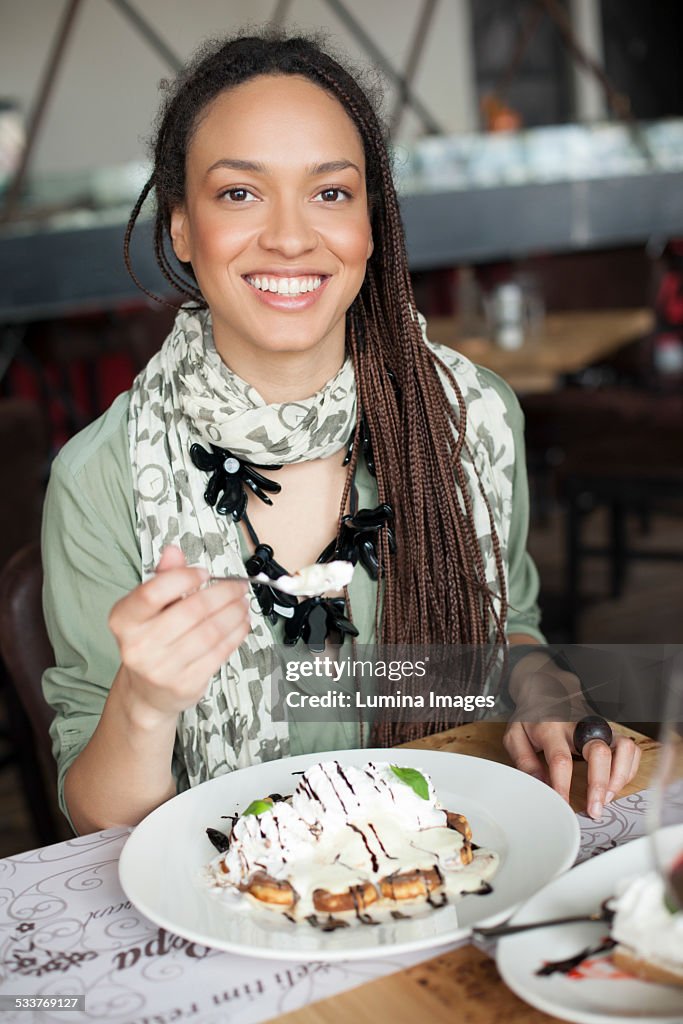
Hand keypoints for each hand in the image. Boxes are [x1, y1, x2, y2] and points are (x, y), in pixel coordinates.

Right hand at [108, 545, 249, 723]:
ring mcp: (161, 668)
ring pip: (210, 632)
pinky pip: (219, 652)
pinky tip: (241, 623)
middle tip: (238, 586)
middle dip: (222, 594)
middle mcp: (138, 645)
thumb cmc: (151, 641)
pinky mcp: (185, 684)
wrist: (147, 692)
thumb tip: (173, 551)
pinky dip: (236, 634)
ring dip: (234, 613)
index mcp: (123, 620)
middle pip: (191, 611)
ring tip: (242, 603)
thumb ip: (162, 578)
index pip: (152, 592)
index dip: (183, 578)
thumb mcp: (149, 609)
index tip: (204, 573)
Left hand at [503, 718, 640, 818]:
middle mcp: (579, 726)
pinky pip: (631, 750)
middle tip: (594, 810)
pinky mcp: (611, 730)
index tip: (563, 804)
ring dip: (619, 777)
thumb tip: (540, 784)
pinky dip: (628, 770)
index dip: (563, 785)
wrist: (547, 689)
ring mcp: (599, 726)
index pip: (560, 759)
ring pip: (623, 747)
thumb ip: (524, 760)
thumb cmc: (533, 716)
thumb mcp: (515, 735)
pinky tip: (614, 785)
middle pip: (599, 751)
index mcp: (551, 728)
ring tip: (607, 798)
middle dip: (599, 784)